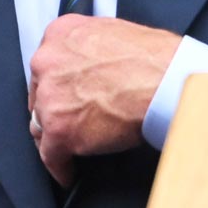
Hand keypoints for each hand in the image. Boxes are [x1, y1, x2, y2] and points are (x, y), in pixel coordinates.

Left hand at [29, 15, 181, 184]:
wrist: (168, 80)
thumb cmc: (154, 59)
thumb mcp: (112, 34)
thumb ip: (90, 50)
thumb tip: (92, 67)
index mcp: (59, 35)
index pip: (46, 66)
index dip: (55, 86)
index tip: (60, 97)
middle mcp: (47, 62)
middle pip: (40, 95)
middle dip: (52, 110)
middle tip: (66, 123)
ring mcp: (50, 97)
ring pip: (41, 125)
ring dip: (53, 138)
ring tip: (65, 150)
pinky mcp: (59, 130)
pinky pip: (51, 156)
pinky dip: (61, 167)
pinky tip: (68, 173)